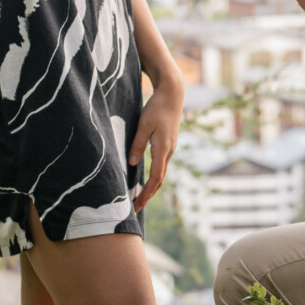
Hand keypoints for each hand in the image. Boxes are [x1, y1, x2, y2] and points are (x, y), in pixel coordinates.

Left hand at [130, 82, 181, 211]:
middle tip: (136, 208)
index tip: (138, 204)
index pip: (155, 177)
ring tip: (140, 198)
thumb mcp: (144, 125)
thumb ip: (137, 144)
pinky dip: (154, 177)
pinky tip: (147, 180)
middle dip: (148, 195)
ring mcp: (169, 149)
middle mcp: (168, 152)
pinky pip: (161, 166)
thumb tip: (132, 163)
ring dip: (151, 187)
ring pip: (161, 174)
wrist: (172, 95)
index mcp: (162, 149)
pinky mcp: (168, 145)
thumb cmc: (156, 108)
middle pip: (159, 180)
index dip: (146, 192)